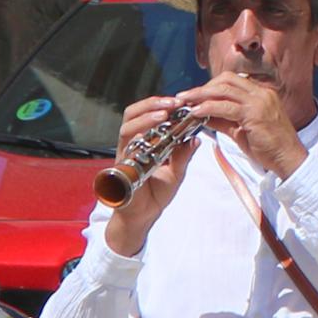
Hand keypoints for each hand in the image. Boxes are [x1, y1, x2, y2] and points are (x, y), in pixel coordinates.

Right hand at [103, 94, 198, 251]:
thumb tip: (196, 137)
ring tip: (164, 113)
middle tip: (175, 102)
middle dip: (152, 104)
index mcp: (144, 141)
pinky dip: (138, 140)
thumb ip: (183, 155)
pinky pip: (126, 148)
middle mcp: (132, 144)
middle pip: (133, 114)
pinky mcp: (121, 167)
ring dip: (146, 117)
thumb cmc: (155, 194)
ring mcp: (125, 154)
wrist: (142, 216)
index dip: (163, 105)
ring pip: (128, 127)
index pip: (148, 115)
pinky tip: (151, 134)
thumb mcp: (176, 172)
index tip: (183, 101)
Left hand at [186, 69, 305, 178]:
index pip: (232, 81)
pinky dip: (207, 108)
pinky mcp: (254, 114)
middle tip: (183, 97)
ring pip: (223, 90)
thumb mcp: (242, 131)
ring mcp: (259, 101)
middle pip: (226, 80)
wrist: (289, 159)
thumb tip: (203, 116)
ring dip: (200, 95)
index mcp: (262, 93)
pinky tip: (195, 113)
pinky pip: (225, 106)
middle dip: (202, 87)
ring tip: (184, 102)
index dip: (211, 86)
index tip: (195, 96)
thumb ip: (224, 120)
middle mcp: (261, 93)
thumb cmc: (269, 148)